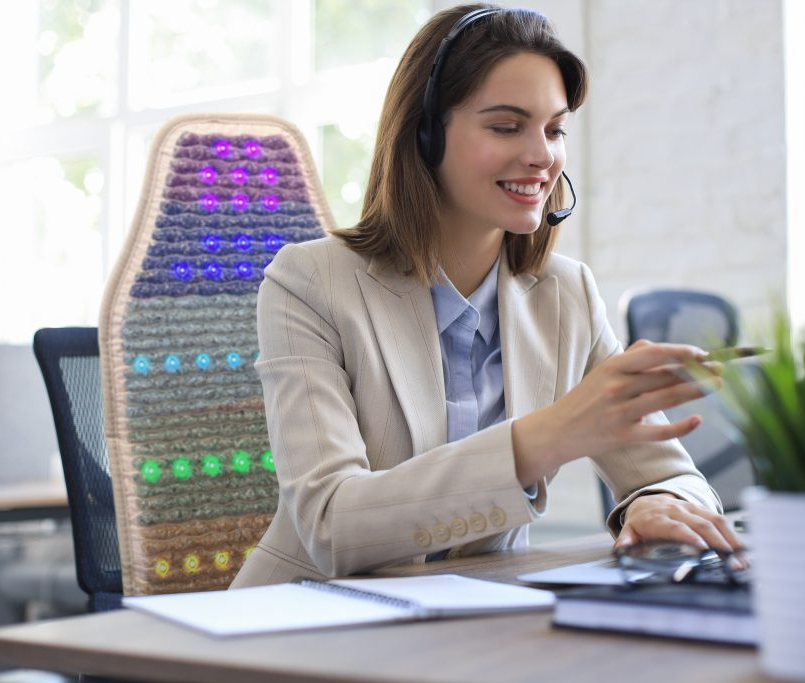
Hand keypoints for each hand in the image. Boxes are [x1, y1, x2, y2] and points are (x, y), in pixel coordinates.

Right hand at [512, 340, 718, 486]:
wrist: (558, 430)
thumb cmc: (585, 398)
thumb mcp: (602, 372)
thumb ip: (631, 357)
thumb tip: (661, 347)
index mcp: (613, 367)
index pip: (654, 354)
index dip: (682, 352)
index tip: (704, 353)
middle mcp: (617, 388)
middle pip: (667, 377)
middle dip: (698, 372)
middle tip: (722, 370)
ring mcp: (621, 413)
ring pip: (667, 399)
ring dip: (697, 392)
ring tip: (718, 386)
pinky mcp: (624, 436)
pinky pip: (659, 431)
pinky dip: (681, 426)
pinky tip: (697, 420)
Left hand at [614, 493, 742, 551]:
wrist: (647, 501)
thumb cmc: (641, 522)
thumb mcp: (630, 530)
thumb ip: (627, 540)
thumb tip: (620, 548)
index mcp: (658, 518)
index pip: (675, 527)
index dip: (689, 536)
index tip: (703, 548)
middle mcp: (677, 511)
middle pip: (700, 525)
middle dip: (718, 543)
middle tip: (732, 563)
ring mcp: (691, 509)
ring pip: (714, 521)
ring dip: (731, 540)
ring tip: (743, 560)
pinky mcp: (702, 510)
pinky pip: (720, 520)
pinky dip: (733, 535)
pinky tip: (743, 551)